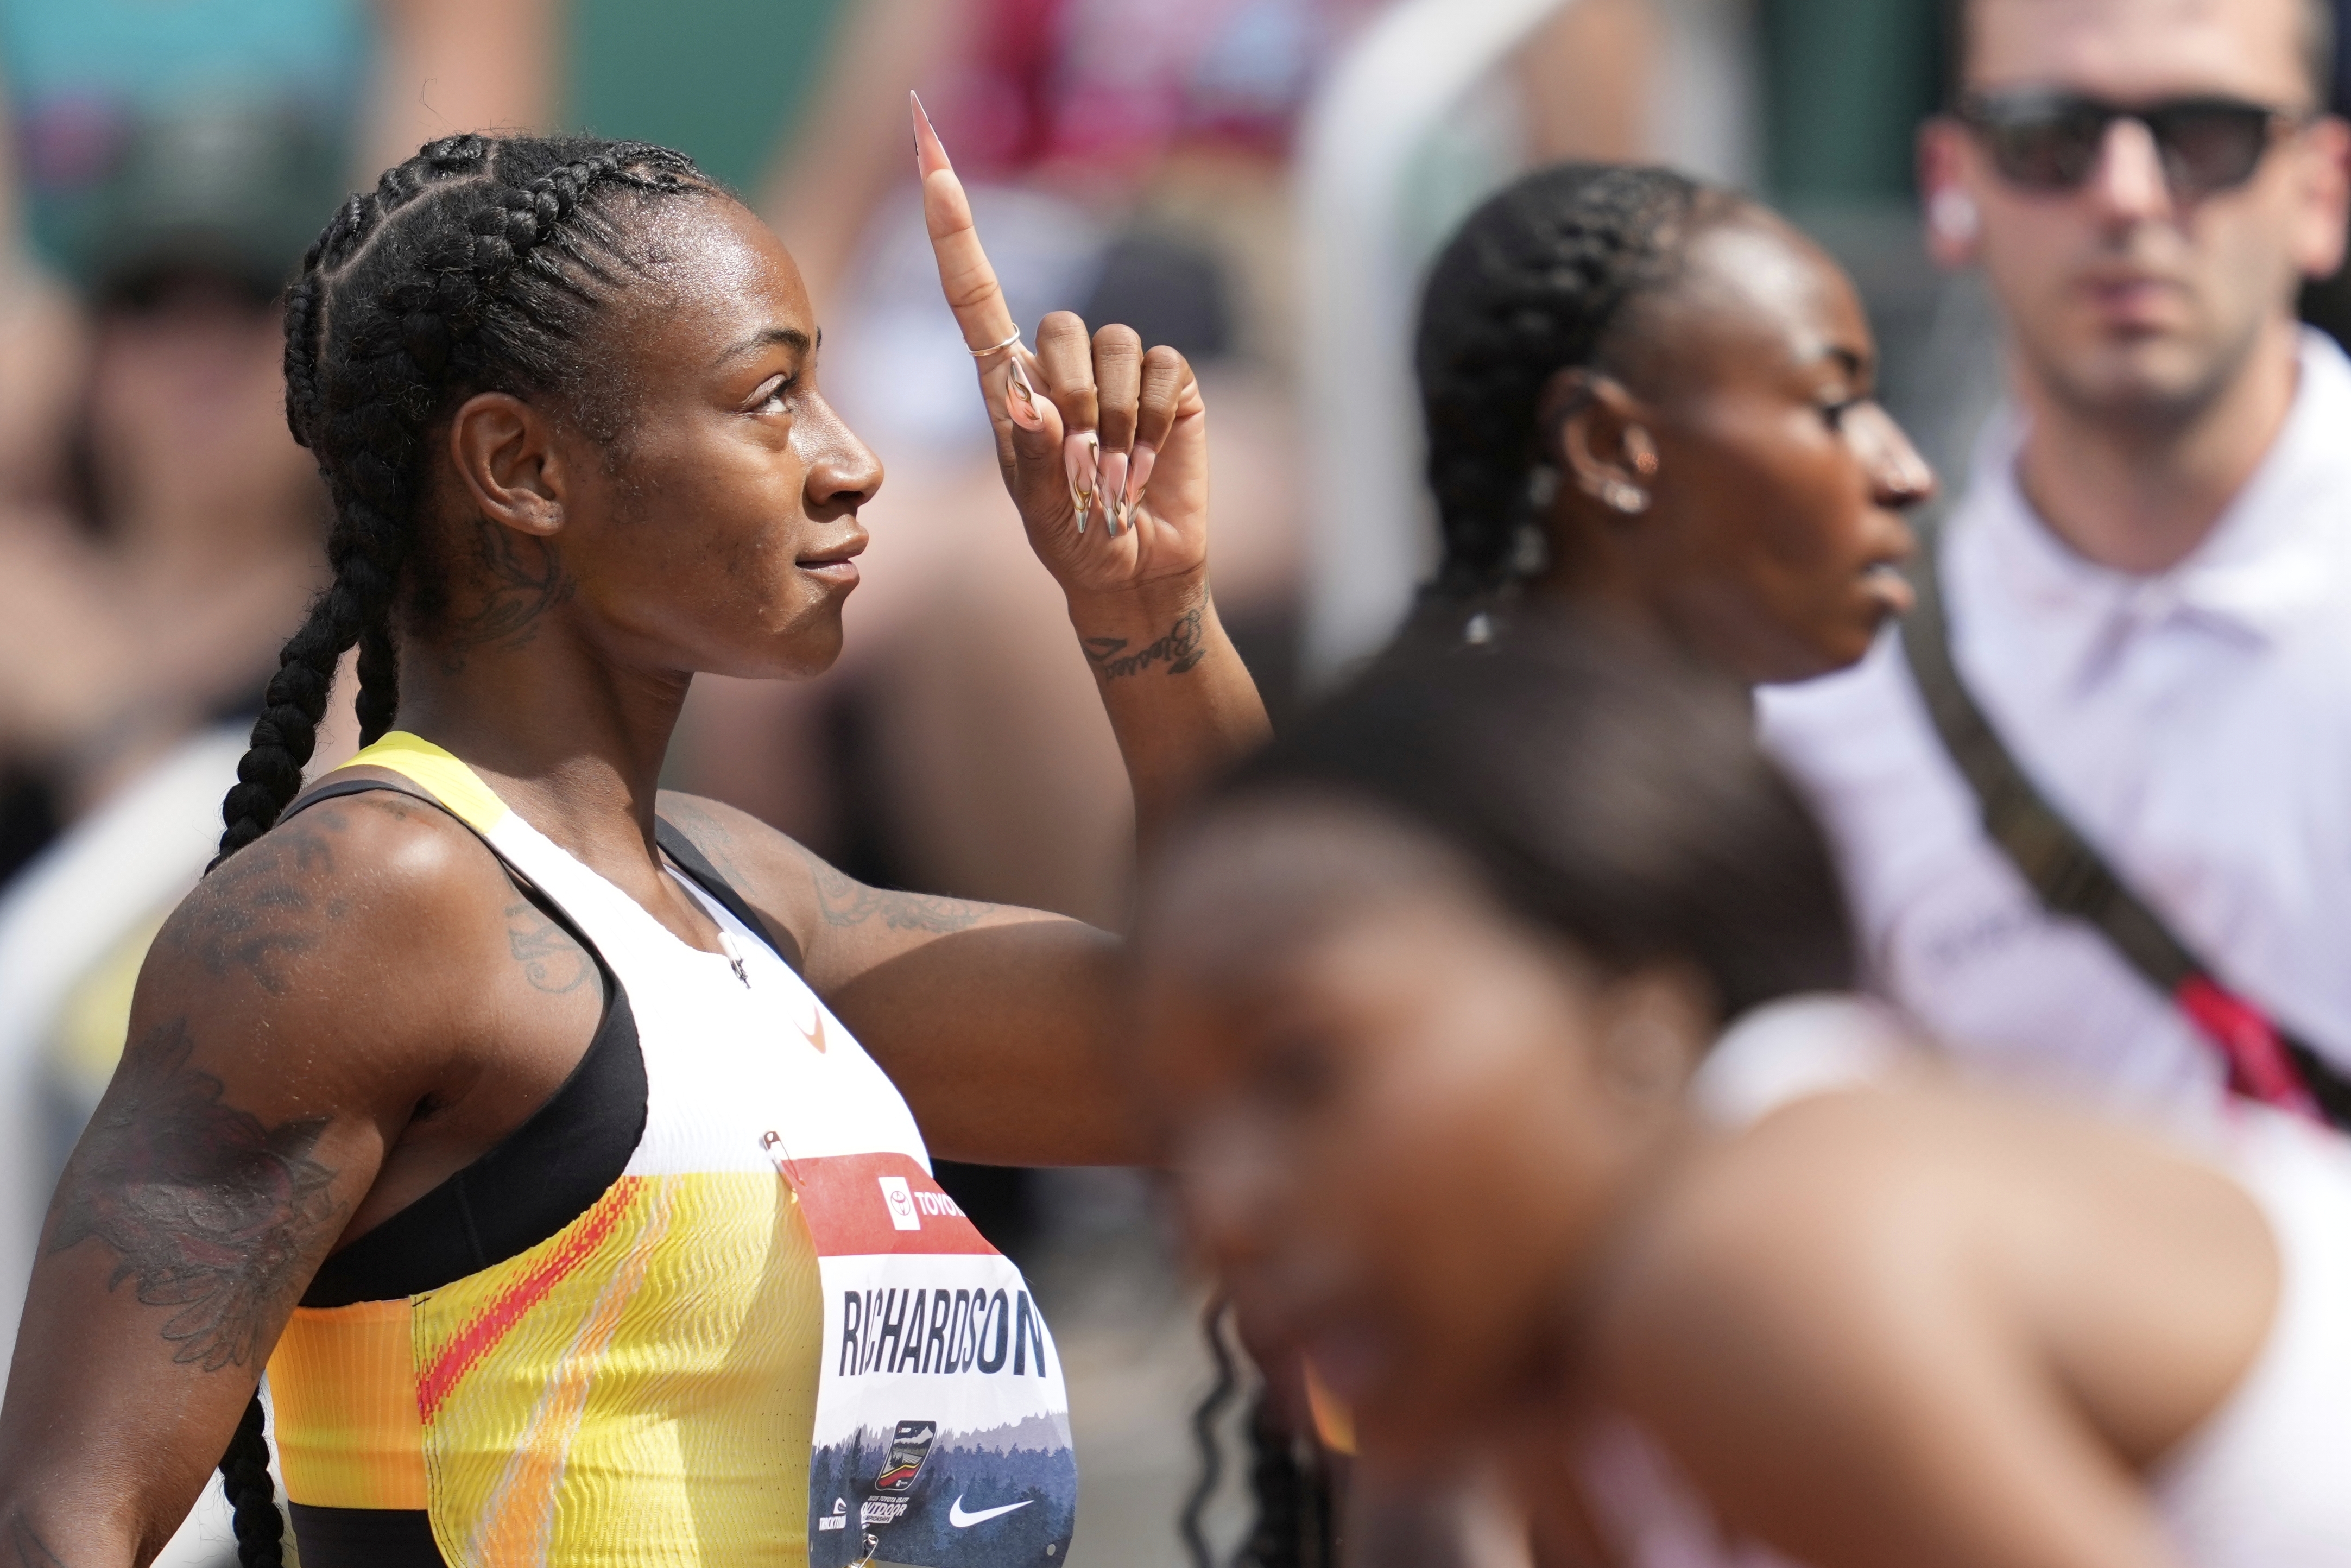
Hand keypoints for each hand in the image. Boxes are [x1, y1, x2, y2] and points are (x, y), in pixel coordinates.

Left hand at [916, 96, 1210, 605]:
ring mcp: (1117, 371)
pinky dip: (1155, 421)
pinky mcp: (1168, 383)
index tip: (933, 165)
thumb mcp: (1038, 510)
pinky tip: (1149, 459)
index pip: (975, 296)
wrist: (1136, 570)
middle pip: (1060, 326)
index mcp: (1008, 383)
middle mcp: (1061, 365)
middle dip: (1073, 401)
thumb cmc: (1071, 539)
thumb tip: (1033, 403)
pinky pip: (1161, 367)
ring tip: (1114, 471)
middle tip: (1081, 466)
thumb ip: (1032, 456)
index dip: (954, 233)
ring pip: (1114, 345)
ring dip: (1116, 421)